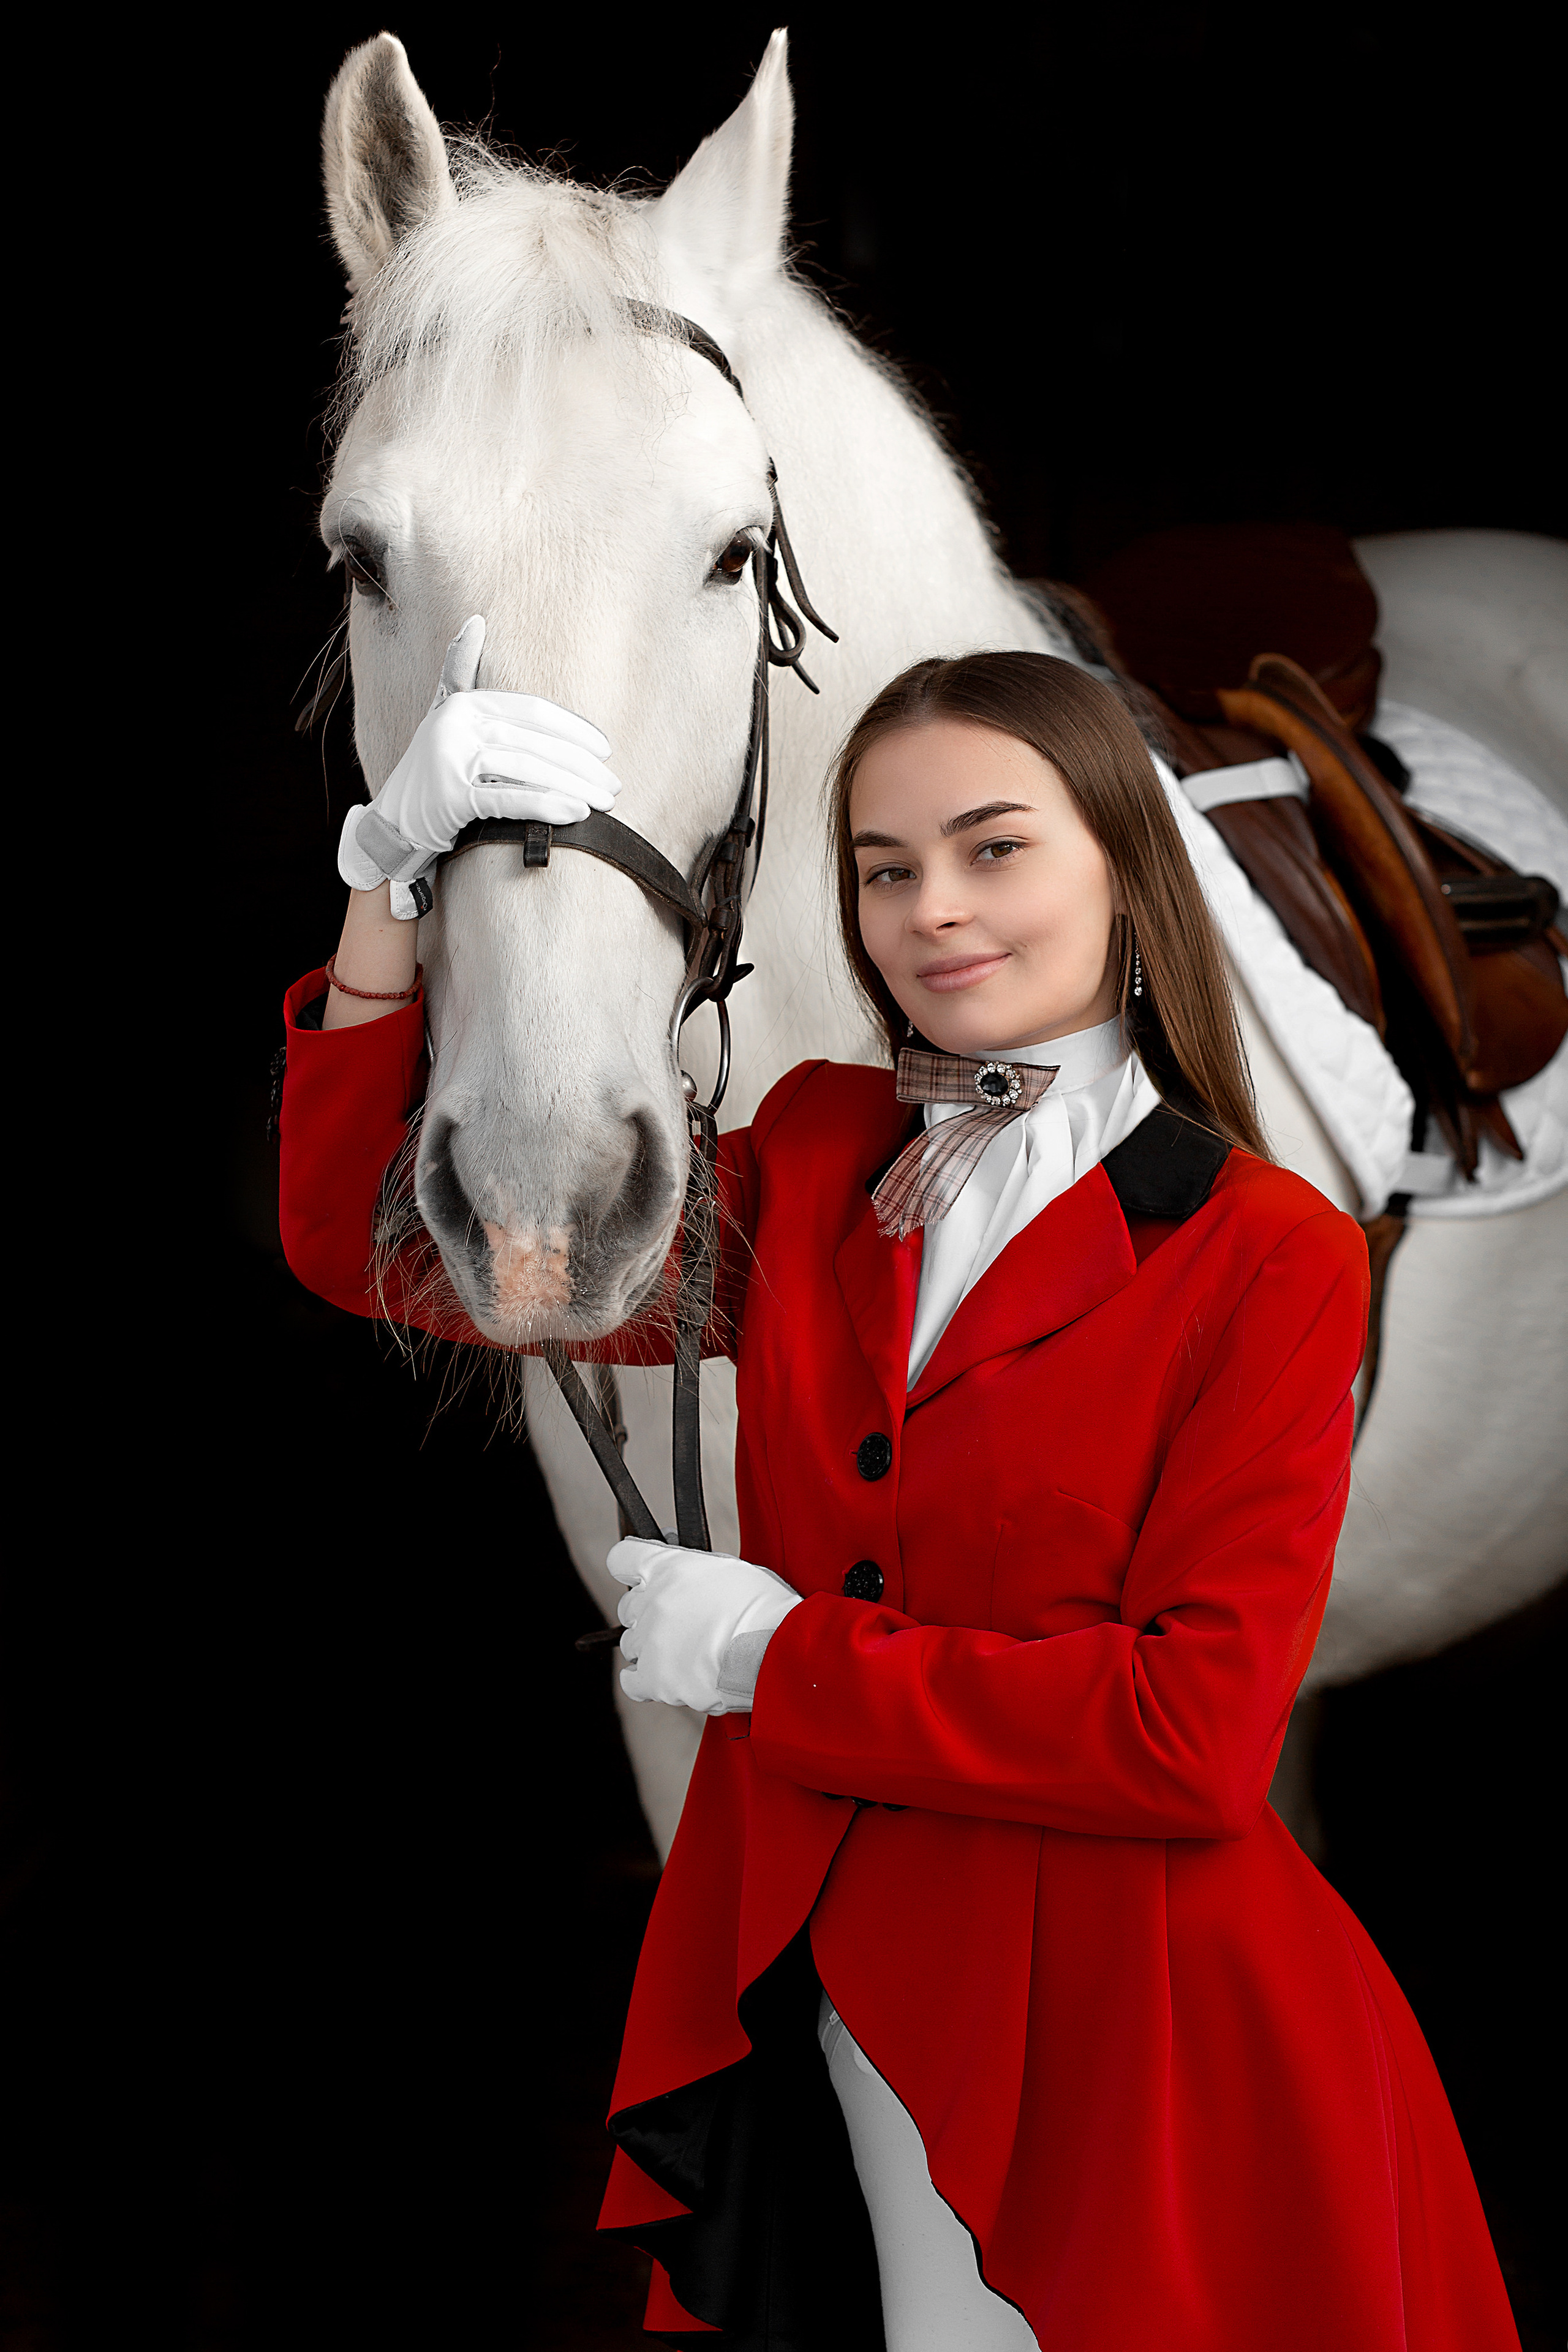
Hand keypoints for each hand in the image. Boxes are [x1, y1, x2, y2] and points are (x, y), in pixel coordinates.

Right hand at [337, 615, 620, 911]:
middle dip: (581, 766)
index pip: (533, 710)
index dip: (573, 730)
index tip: (604, 750)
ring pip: (528, 769)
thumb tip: (475, 621)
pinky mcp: (451, 797)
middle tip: (613, 785)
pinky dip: (546, 806)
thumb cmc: (430, 772)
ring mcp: (451, 759)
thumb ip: (460, 671)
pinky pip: (510, 799)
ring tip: (602, 803)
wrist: (392, 824)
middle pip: (535, 741)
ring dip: (573, 787)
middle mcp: (456, 724)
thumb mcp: (444, 716)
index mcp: (464, 703)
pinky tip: (574, 814)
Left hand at [609, 1538, 800, 1714]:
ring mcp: (650, 1641)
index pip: (622, 1558)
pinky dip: (642, 1680)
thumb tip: (689, 1578)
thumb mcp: (730, 1569)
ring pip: (631, 1643)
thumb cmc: (763, 1607)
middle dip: (647, 1612)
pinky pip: (632, 1682)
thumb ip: (698, 1571)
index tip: (640, 1576)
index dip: (631, 1567)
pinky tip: (659, 1677)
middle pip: (628, 1606)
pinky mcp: (655, 1678)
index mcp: (668, 1567)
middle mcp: (652, 1601)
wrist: (772, 1650)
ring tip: (683, 1653)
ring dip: (651, 1647)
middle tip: (675, 1621)